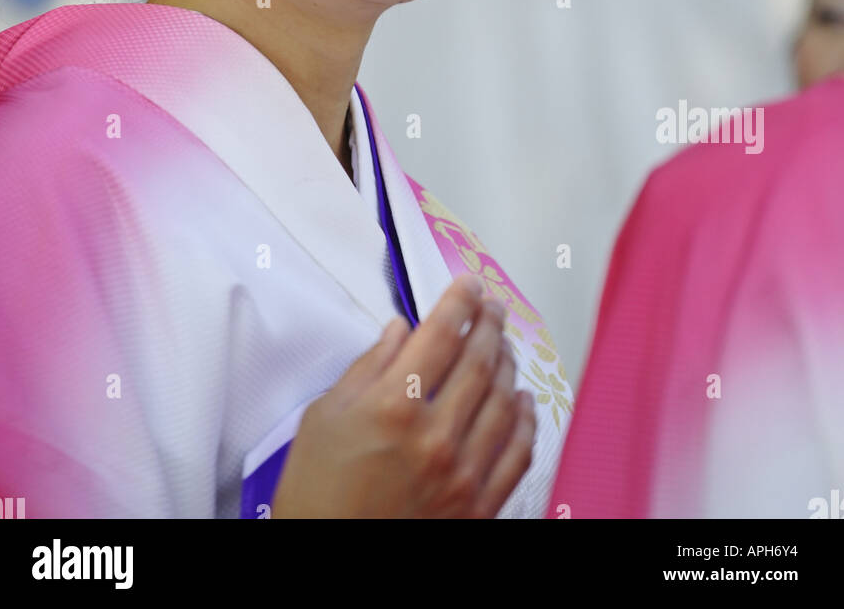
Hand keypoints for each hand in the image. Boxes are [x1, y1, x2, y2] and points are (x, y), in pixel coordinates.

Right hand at [272, 274, 535, 518]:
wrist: (326, 558)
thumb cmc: (316, 492)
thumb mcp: (324, 417)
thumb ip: (368, 367)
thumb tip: (400, 330)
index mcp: (393, 406)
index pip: (441, 335)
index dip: (459, 302)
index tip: (468, 285)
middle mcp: (435, 437)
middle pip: (480, 362)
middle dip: (490, 325)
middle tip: (492, 307)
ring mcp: (462, 474)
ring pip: (505, 402)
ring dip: (509, 366)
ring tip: (505, 346)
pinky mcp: (477, 507)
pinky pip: (517, 454)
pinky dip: (526, 422)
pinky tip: (524, 403)